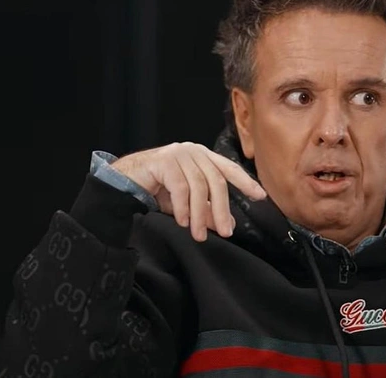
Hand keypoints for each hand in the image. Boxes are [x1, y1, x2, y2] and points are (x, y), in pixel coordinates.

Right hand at [111, 142, 265, 240]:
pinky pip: (180, 188)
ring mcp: (179, 154)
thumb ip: (209, 210)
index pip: (229, 169)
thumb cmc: (159, 188)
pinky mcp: (163, 161)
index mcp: (204, 157)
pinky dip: (183, 207)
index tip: (261, 196)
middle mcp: (194, 152)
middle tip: (226, 232)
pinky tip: (182, 221)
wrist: (125, 180)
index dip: (246, 182)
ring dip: (201, 214)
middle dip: (222, 209)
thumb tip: (230, 224)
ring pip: (199, 187)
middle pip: (216, 182)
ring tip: (199, 234)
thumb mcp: (188, 202)